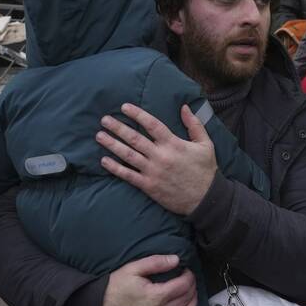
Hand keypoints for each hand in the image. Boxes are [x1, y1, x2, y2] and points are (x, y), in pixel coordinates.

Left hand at [98, 103, 216, 215]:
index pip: (152, 124)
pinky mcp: (149, 186)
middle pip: (135, 138)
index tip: (124, 107)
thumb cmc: (205, 170)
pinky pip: (128, 175)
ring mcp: (153, 171)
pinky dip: (115, 168)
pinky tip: (104, 160)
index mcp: (173, 144)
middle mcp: (160, 156)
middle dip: (118, 128)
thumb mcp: (205, 144)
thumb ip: (194, 125)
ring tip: (100, 136)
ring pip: (128, 155)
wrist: (205, 199)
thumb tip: (185, 107)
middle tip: (104, 120)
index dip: (137, 114)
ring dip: (112, 145)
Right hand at [102, 255, 196, 305]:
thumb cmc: (113, 288)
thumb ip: (155, 262)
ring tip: (191, 294)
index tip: (186, 270)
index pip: (183, 285)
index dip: (189, 276)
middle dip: (192, 287)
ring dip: (193, 304)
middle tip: (189, 280)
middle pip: (186, 299)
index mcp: (156, 296)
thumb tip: (176, 259)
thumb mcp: (132, 269)